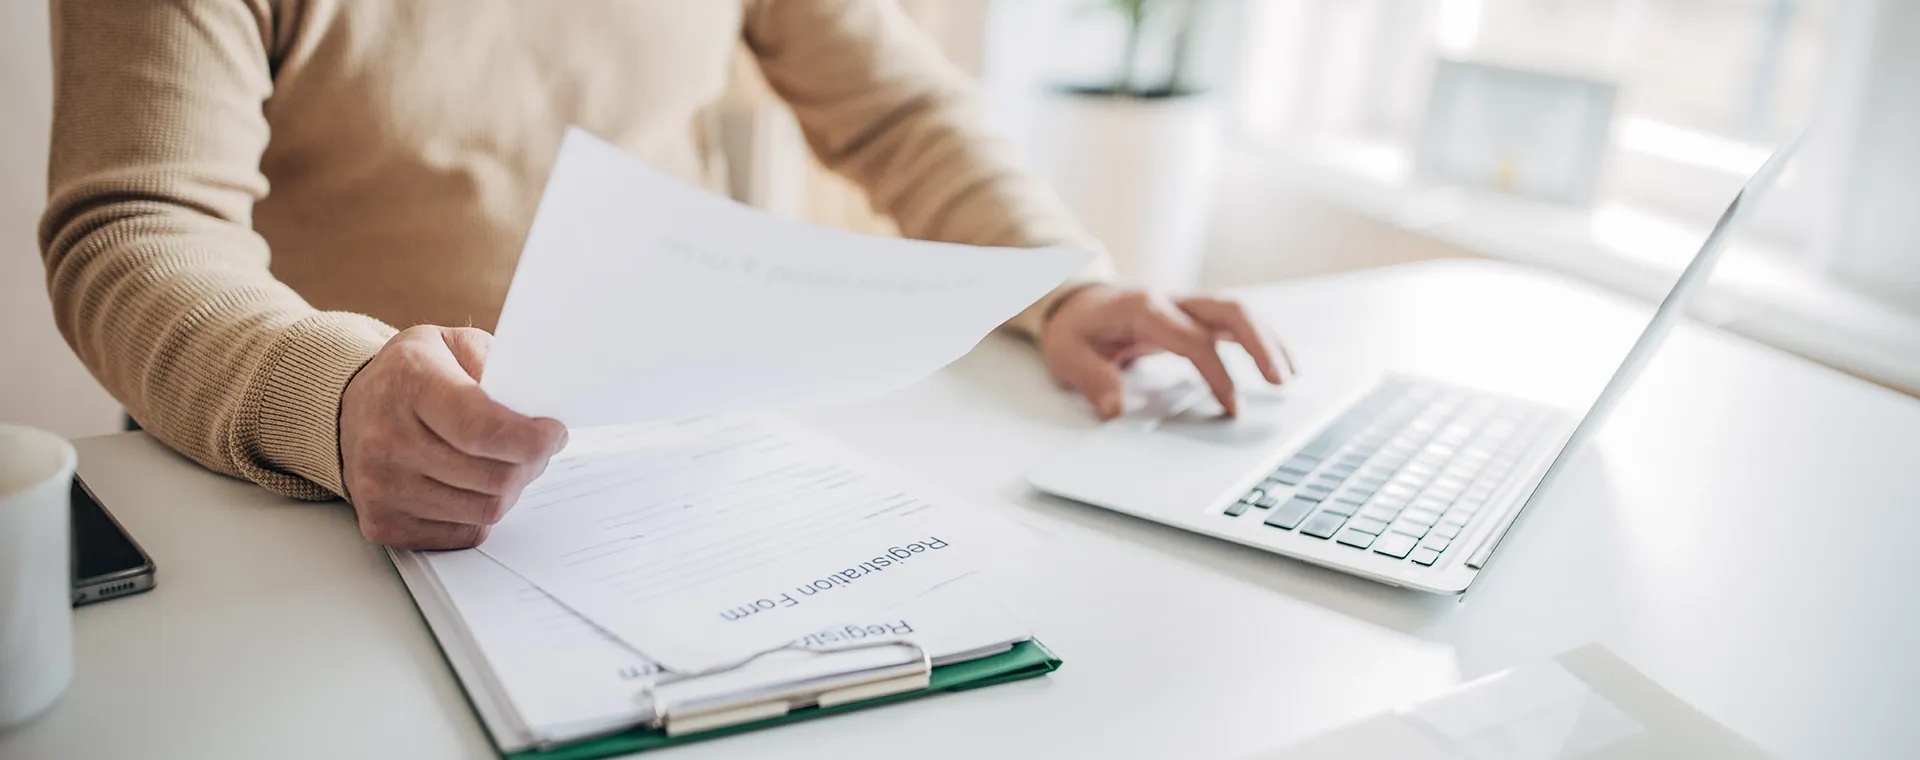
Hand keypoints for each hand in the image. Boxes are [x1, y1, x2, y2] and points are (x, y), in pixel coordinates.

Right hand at [339, 326, 567, 548]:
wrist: (352, 409)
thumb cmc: (415, 376)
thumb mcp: (455, 344)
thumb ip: (498, 366)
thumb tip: (537, 410)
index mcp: (410, 382)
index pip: (482, 429)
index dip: (532, 440)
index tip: (554, 434)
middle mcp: (386, 437)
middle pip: (493, 476)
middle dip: (530, 464)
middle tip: (535, 448)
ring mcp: (379, 486)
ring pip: (484, 510)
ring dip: (509, 490)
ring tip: (504, 464)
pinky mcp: (381, 523)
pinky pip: (462, 534)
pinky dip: (479, 513)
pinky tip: (472, 486)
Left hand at [1040, 285, 1294, 418]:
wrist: (1071, 299)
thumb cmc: (1074, 327)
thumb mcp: (1067, 354)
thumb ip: (1093, 379)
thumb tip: (1115, 409)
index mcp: (1144, 309)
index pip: (1193, 340)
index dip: (1217, 373)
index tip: (1232, 405)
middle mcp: (1172, 300)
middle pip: (1229, 309)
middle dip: (1259, 342)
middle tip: (1280, 379)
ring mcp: (1185, 304)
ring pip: (1238, 310)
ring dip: (1268, 338)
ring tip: (1291, 374)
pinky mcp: (1192, 313)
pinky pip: (1233, 319)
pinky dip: (1260, 336)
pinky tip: (1279, 360)